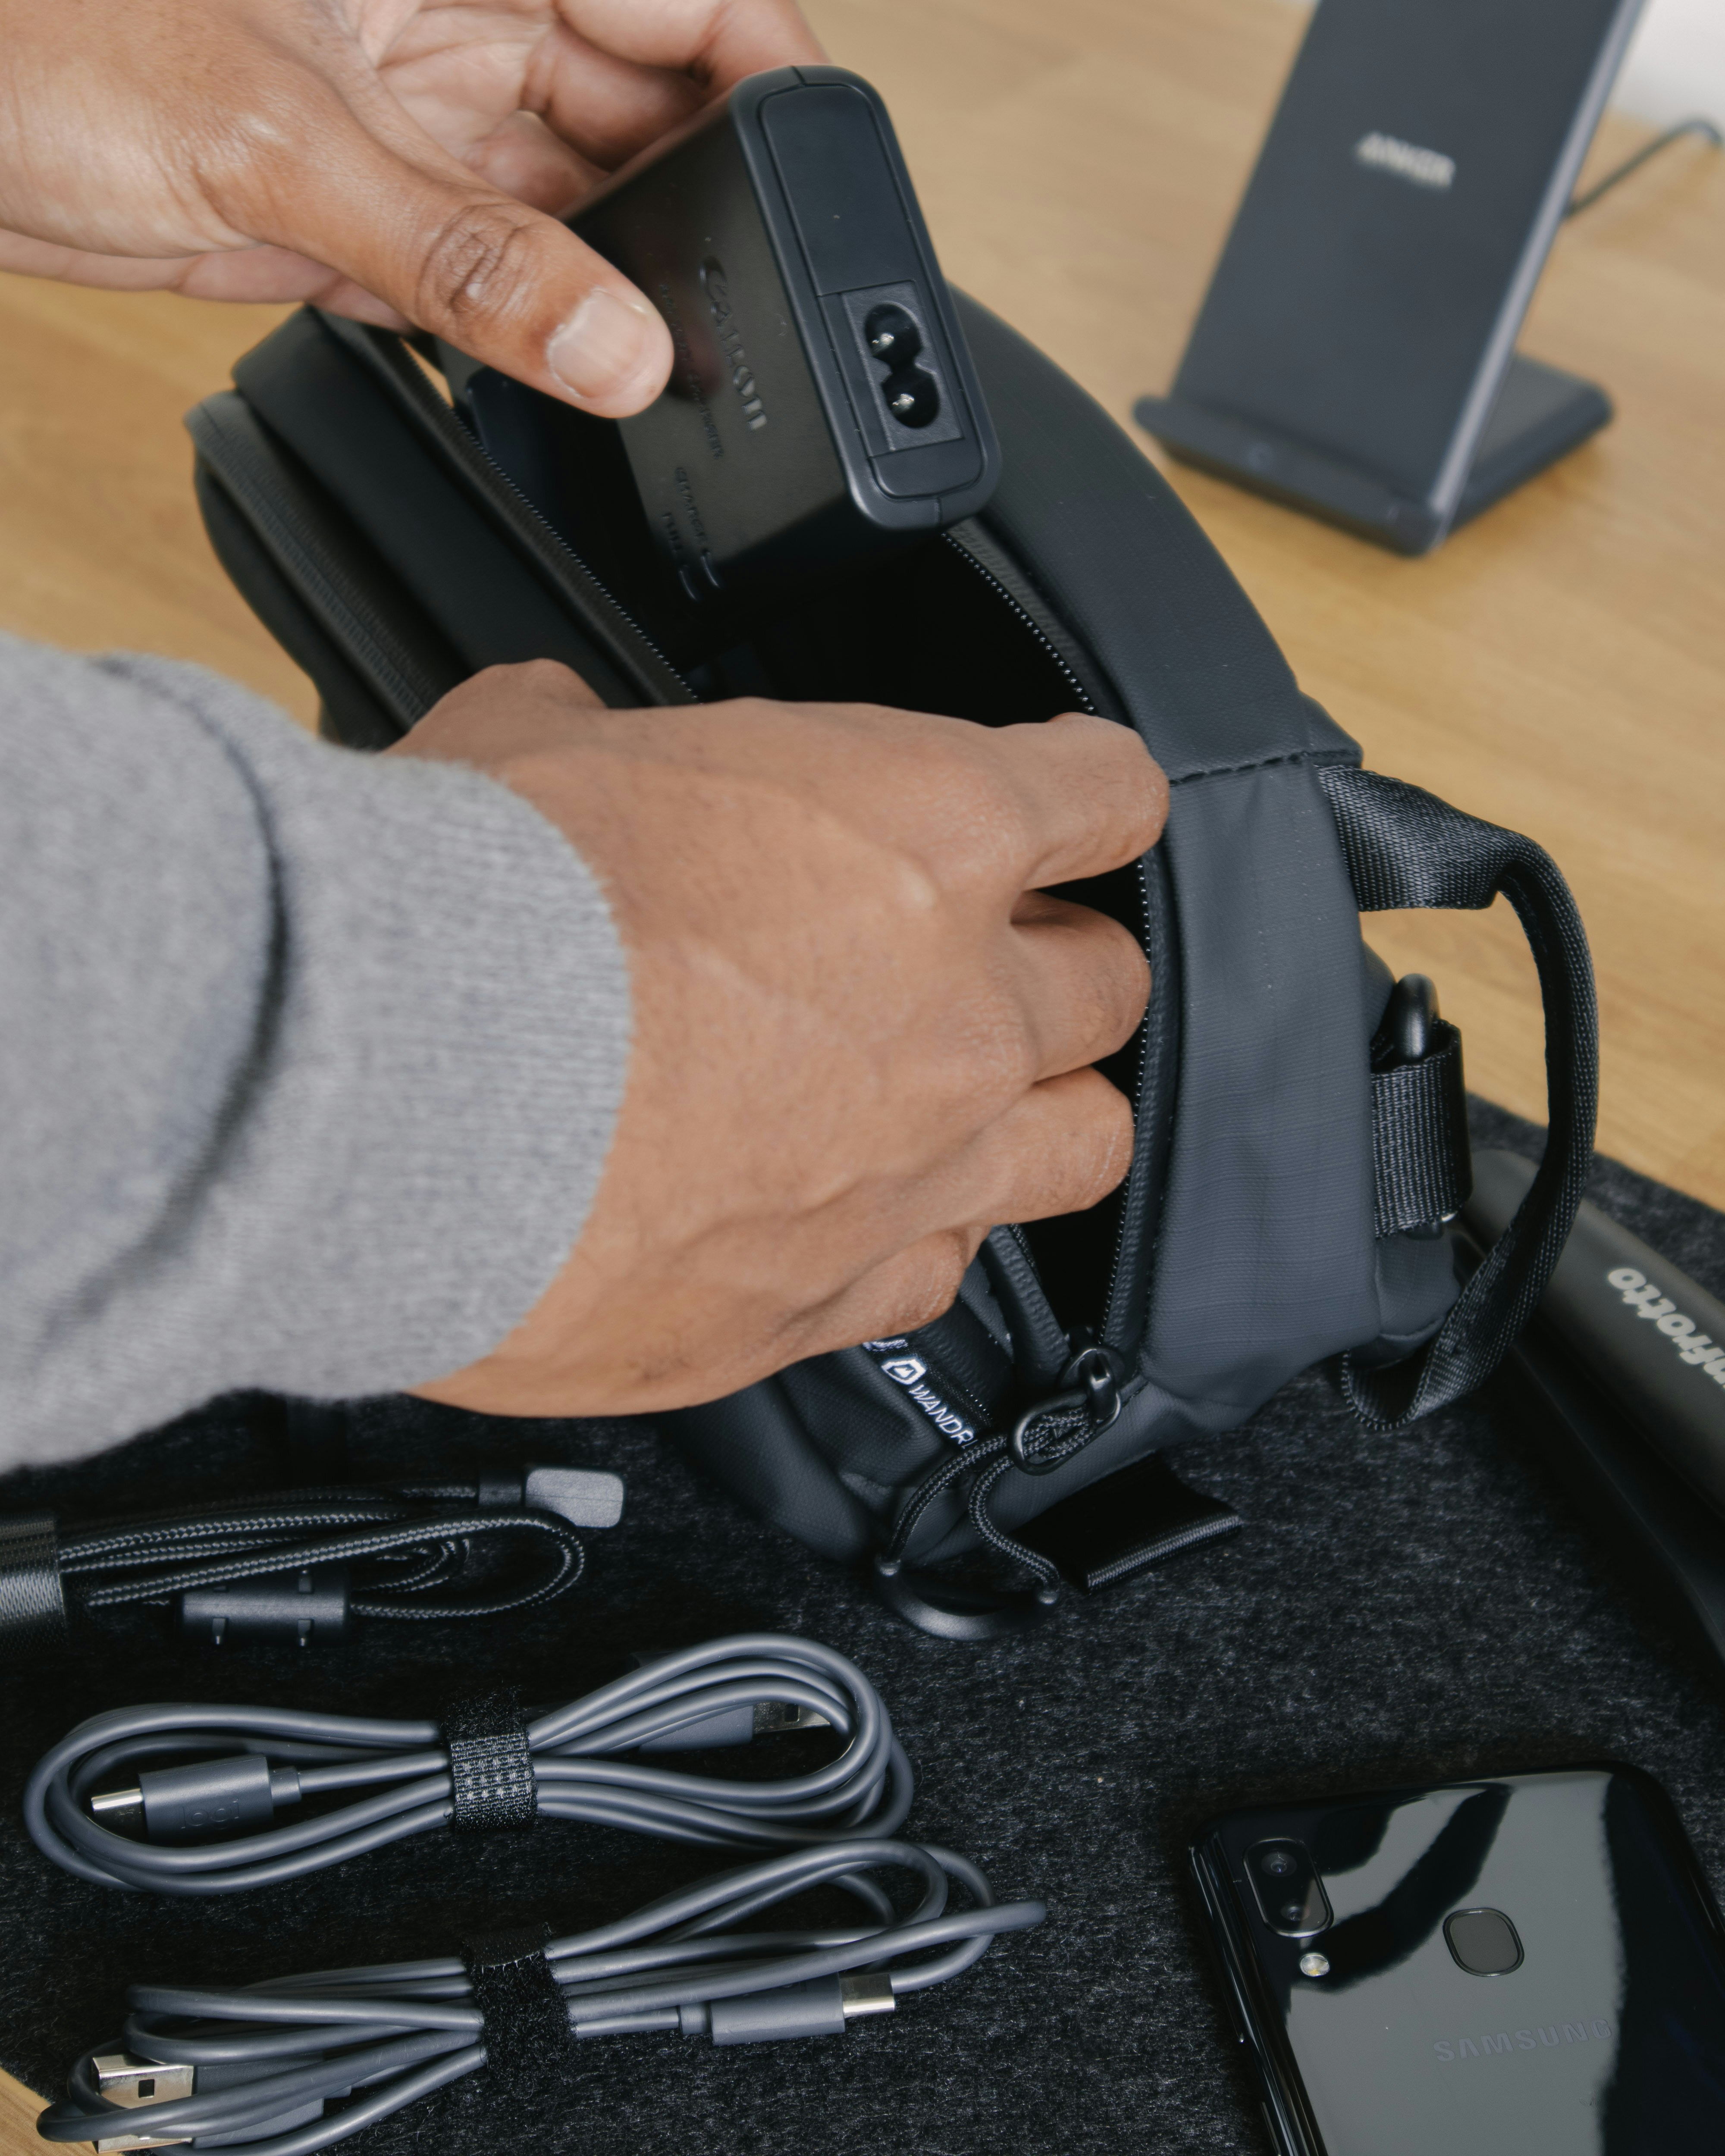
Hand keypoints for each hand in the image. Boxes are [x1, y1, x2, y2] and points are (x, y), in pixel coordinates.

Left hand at [0, 0, 821, 415]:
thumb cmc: (39, 32)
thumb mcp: (279, 137)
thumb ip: (467, 257)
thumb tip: (621, 349)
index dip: (767, 69)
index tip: (827, 170)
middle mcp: (449, 23)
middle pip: (640, 113)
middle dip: (700, 207)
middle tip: (746, 308)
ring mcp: (409, 125)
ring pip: (570, 212)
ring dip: (615, 291)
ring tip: (663, 364)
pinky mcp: (360, 219)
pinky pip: (488, 284)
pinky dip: (528, 337)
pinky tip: (568, 377)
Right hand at [391, 663, 1167, 1416]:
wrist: (394, 1108)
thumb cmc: (473, 916)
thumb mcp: (531, 743)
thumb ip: (595, 732)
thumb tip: (564, 729)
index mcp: (925, 834)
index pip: (1106, 793)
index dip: (1087, 792)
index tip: (1065, 807)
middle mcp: (959, 1011)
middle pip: (1110, 985)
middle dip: (1056, 964)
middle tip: (978, 961)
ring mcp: (915, 1167)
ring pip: (1082, 1142)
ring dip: (1037, 1111)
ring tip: (959, 1101)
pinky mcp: (830, 1299)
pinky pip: (941, 1272)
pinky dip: (912, 1236)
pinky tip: (844, 1213)